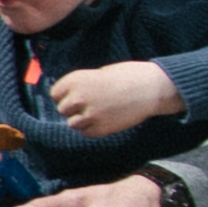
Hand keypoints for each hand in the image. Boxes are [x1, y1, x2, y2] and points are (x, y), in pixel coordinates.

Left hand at [41, 60, 179, 138]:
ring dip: (82, 120)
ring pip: (73, 124)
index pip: (55, 94)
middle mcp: (78, 98)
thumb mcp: (99, 73)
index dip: (66, 95)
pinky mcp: (100, 129)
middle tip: (91, 104)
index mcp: (75, 80)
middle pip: (62, 110)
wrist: (151, 88)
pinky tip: (106, 119)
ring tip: (99, 112)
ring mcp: (89, 115)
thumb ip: (82, 85)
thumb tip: (69, 97)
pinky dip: (93, 129)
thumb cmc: (128, 76)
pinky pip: (87, 133)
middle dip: (74, 108)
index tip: (77, 94)